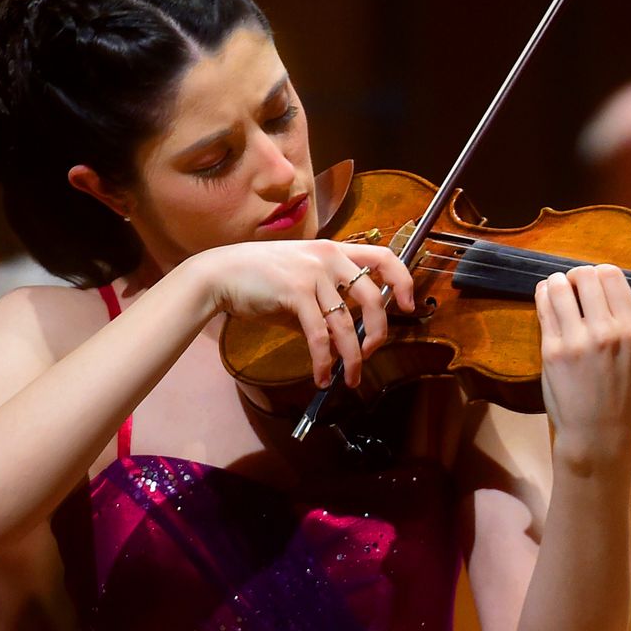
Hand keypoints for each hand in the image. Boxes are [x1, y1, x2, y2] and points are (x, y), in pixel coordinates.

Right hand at [193, 239, 413, 388]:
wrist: (222, 275)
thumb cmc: (260, 278)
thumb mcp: (301, 280)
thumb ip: (326, 301)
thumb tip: (347, 336)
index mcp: (335, 251)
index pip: (384, 257)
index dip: (403, 281)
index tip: (408, 306)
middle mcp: (329, 258)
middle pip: (372, 298)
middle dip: (377, 333)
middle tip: (371, 354)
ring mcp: (313, 274)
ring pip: (345, 324)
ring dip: (350, 358)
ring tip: (348, 379)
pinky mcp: (295, 293)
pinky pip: (319, 335)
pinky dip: (324, 361)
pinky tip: (322, 376)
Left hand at [535, 264, 630, 464]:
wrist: (597, 430)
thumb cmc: (629, 394)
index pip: (611, 276)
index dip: (601, 271)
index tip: (597, 278)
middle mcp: (604, 332)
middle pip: (584, 276)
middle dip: (577, 274)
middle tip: (575, 282)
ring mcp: (575, 341)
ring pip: (558, 288)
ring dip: (556, 282)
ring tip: (558, 287)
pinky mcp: (551, 351)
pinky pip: (543, 310)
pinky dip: (542, 297)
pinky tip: (546, 297)